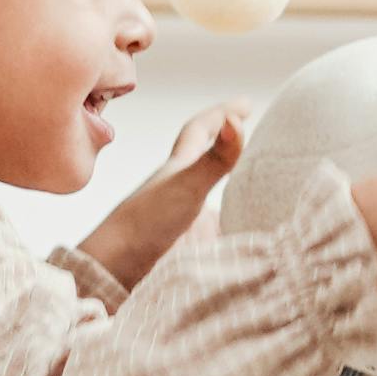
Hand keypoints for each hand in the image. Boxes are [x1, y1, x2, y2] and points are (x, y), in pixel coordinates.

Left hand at [71, 105, 243, 295]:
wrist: (119, 270)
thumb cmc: (147, 223)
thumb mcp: (187, 185)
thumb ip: (216, 159)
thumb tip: (235, 123)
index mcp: (178, 168)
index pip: (200, 130)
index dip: (222, 114)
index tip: (245, 105)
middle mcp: (181, 189)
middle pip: (203, 157)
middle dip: (224, 143)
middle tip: (245, 131)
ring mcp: (185, 218)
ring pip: (210, 192)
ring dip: (232, 184)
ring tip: (257, 180)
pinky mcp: (191, 247)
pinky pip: (218, 227)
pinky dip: (235, 223)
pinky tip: (246, 231)